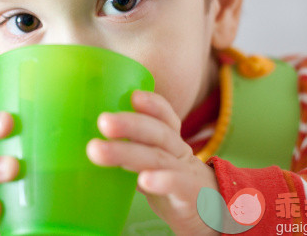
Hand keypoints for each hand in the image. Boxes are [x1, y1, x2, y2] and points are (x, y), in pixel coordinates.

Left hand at [86, 90, 218, 235]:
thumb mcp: (156, 162)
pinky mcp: (191, 195)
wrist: (211, 211)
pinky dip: (162, 180)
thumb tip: (96, 142)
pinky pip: (177, 185)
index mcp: (170, 140)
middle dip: (130, 124)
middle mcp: (178, 151)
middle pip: (157, 132)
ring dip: (127, 152)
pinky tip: (144, 180)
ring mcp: (185, 172)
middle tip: (103, 121)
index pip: (164, 116)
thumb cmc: (174, 182)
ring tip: (98, 150)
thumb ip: (133, 151)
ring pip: (157, 157)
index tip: (133, 95)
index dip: (152, 104)